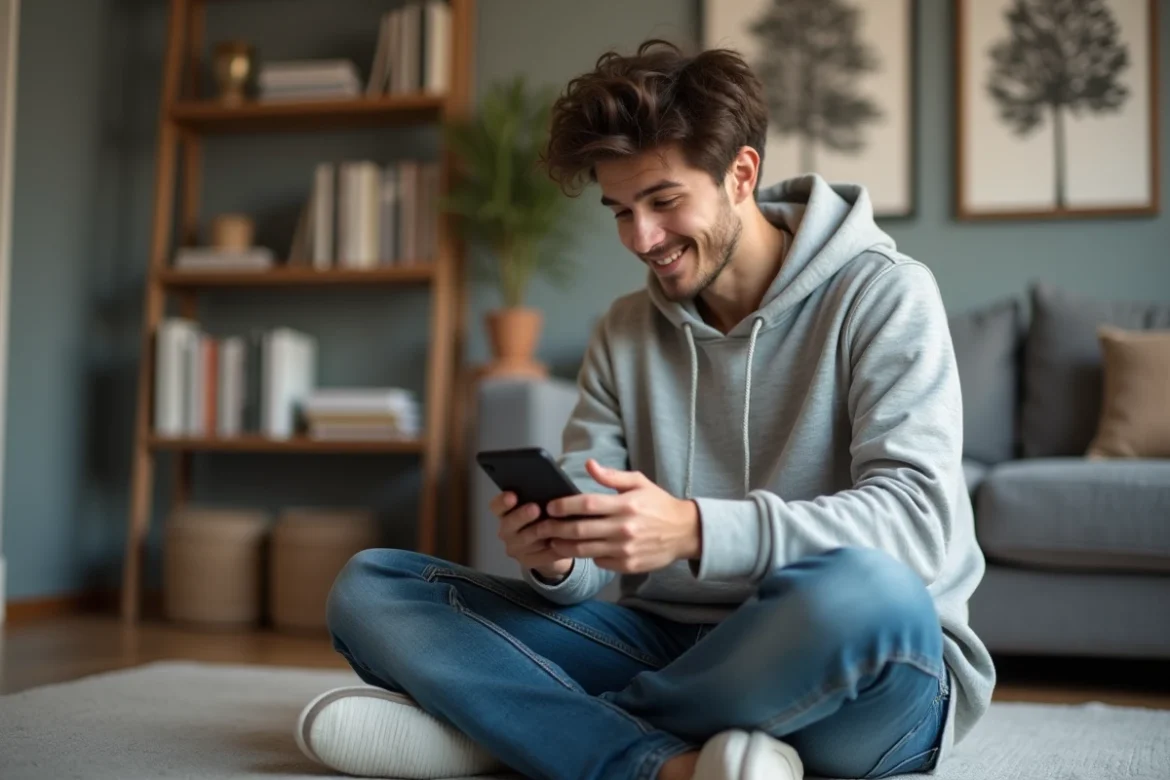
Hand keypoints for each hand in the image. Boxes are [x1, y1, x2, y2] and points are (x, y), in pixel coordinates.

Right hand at [491, 491, 573, 581]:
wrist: (552, 545)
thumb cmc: (545, 518)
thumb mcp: (541, 506)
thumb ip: (540, 499)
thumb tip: (550, 489)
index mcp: (505, 513)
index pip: (496, 506)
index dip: (502, 502)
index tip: (512, 496)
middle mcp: (506, 531)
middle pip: (509, 524)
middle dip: (522, 516)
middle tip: (535, 509)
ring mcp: (515, 548)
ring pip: (526, 540)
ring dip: (541, 533)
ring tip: (554, 527)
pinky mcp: (528, 561)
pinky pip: (541, 556)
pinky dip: (553, 550)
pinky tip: (563, 543)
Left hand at [537, 459, 700, 573]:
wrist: (684, 532)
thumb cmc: (658, 504)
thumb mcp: (639, 483)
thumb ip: (612, 476)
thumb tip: (588, 464)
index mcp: (626, 504)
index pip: (587, 504)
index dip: (564, 505)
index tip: (550, 506)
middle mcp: (624, 528)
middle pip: (580, 530)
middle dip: (555, 529)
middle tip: (542, 526)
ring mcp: (626, 549)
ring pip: (585, 550)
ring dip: (564, 546)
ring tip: (552, 541)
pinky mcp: (628, 565)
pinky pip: (599, 561)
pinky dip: (587, 556)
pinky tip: (578, 550)